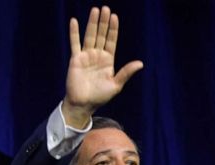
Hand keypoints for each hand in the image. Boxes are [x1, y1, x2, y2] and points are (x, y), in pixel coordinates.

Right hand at [63, 6, 143, 127]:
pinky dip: (74, 32)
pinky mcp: (75, 59)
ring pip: (90, 36)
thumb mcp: (116, 85)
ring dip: (92, 23)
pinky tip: (74, 21)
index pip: (111, 41)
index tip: (115, 17)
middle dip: (104, 22)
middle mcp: (97, 55)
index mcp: (108, 60)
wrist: (83, 104)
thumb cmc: (100, 97)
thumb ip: (126, 72)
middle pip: (101, 35)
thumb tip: (140, 63)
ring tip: (95, 10)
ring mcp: (86, 56)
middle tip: (106, 8)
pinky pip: (75, 43)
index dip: (113, 29)